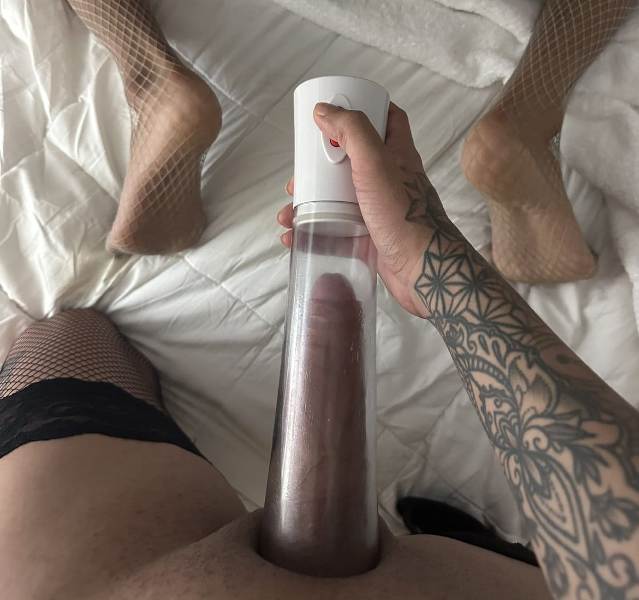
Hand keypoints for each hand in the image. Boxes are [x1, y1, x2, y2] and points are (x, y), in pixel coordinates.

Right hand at [277, 102, 457, 316]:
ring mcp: (377, 209)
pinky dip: (314, 232)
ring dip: (309, 204)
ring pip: (337, 198)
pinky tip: (295, 237)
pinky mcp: (368, 236)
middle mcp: (388, 178)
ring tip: (288, 215)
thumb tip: (324, 110)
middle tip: (297, 179)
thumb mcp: (375, 162)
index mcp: (396, 154)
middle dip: (318, 169)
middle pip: (350, 161)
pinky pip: (336, 229)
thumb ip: (352, 131)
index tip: (334, 114)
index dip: (364, 110)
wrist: (423, 269)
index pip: (387, 119)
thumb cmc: (403, 213)